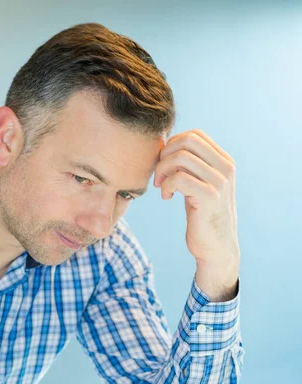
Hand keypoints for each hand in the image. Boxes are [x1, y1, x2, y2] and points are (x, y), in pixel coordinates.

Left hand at [154, 129, 239, 299]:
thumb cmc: (203, 216)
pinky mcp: (209, 197)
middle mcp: (226, 167)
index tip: (164, 163)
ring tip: (161, 186)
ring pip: (181, 157)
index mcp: (224, 161)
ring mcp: (219, 181)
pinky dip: (166, 185)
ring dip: (163, 170)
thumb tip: (167, 146)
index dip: (173, 144)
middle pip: (187, 140)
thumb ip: (191, 166)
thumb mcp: (199, 185)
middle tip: (159, 174)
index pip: (195, 134)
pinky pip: (179, 178)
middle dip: (165, 154)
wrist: (217, 248)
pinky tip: (166, 197)